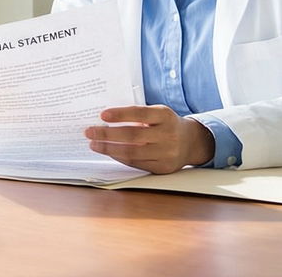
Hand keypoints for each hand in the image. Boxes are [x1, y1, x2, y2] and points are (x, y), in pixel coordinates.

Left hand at [83, 105, 213, 174]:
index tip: (102, 115)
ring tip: (94, 144)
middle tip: (89, 132)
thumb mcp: (157, 113)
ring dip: (109, 149)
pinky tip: (109, 152)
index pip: (140, 113)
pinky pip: (136, 163)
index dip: (121, 114)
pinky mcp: (162, 168)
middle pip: (133, 135)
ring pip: (132, 152)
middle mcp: (167, 135)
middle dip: (107, 134)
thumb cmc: (166, 124)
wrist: (191, 142)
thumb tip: (106, 119)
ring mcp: (166, 153)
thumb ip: (138, 115)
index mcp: (165, 116)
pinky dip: (120, 157)